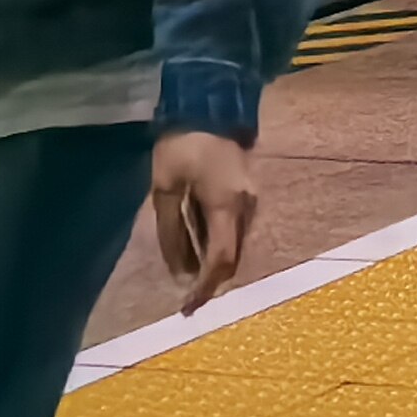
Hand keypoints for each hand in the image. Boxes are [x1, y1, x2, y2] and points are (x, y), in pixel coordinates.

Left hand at [153, 132, 254, 314]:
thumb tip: (179, 272)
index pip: (221, 260)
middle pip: (233, 258)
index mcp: (227, 207)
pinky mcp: (246, 194)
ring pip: (236, 246)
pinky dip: (217, 248)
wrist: (212, 107)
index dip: (205, 288)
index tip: (186, 308)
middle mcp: (246, 208)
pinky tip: (197, 252)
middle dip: (211, 282)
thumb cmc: (183, 147)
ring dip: (214, 266)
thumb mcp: (166, 190)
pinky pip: (235, 232)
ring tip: (187, 280)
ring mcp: (250, 200)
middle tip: (185, 301)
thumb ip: (172, 233)